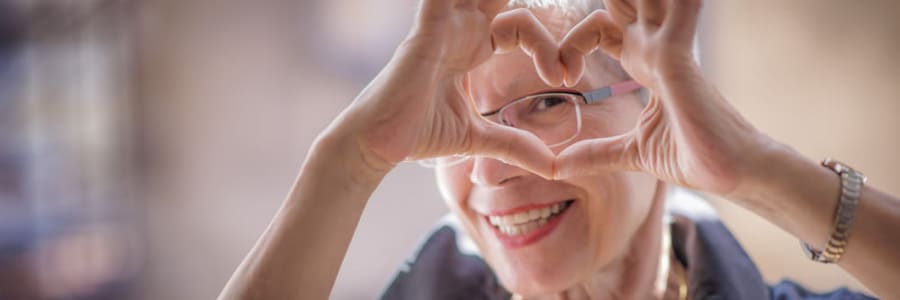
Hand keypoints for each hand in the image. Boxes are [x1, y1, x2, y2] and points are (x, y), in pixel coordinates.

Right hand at [340, 0, 564, 177]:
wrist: (378, 144)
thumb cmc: (419, 134)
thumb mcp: (478, 137)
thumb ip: (514, 144)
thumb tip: (552, 166)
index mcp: (473, 48)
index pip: (521, 26)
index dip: (547, 47)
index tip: (565, 77)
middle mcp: (460, 31)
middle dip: (529, 15)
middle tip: (575, 15)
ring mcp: (443, 27)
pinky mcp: (428, 30)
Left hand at [555, 0, 771, 194]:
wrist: (731, 172)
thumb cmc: (694, 156)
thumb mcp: (632, 152)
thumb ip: (597, 153)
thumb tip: (558, 167)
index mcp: (645, 63)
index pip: (603, 27)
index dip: (575, 41)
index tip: (561, 77)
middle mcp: (657, 48)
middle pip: (623, 2)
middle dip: (604, 4)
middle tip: (558, 13)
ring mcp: (669, 49)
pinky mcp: (680, 58)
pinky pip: (677, 11)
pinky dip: (673, 0)